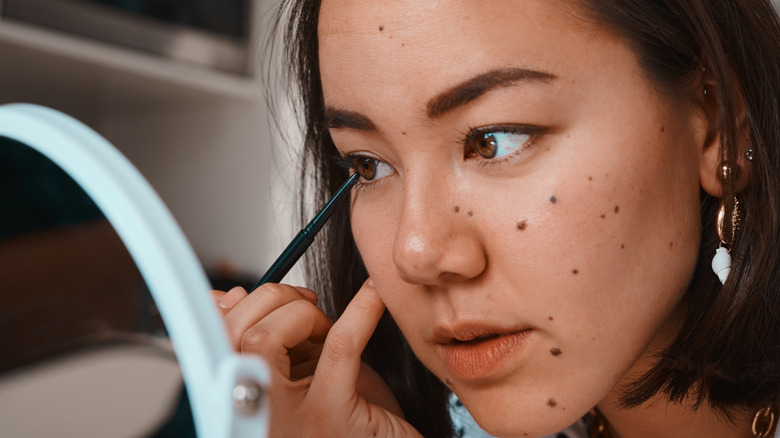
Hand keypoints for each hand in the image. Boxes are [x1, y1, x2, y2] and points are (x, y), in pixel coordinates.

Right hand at [212, 280, 420, 436]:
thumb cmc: (349, 417)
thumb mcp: (302, 374)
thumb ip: (274, 340)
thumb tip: (230, 296)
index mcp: (246, 400)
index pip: (215, 342)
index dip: (228, 308)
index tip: (248, 296)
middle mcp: (258, 413)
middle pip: (236, 335)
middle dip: (272, 300)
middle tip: (304, 306)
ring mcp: (289, 419)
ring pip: (265, 339)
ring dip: (300, 311)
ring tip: (324, 325)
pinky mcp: (332, 416)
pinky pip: (339, 347)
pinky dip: (360, 310)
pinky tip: (374, 294)